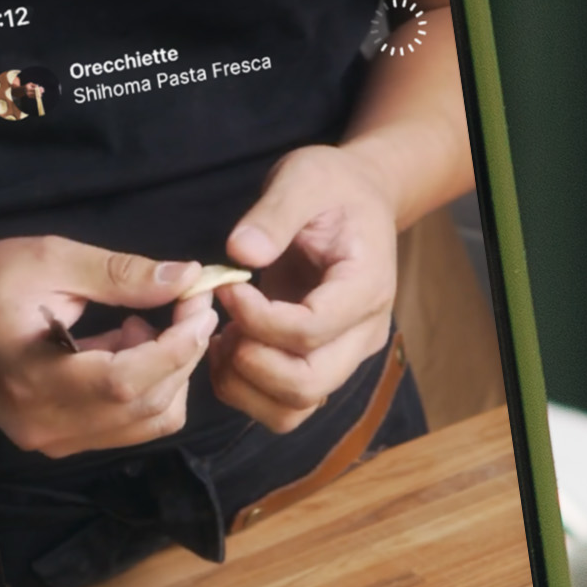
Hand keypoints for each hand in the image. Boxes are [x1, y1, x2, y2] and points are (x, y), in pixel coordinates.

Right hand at [0, 235, 221, 455]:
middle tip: (192, 307)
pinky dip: (148, 390)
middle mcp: (43, 421)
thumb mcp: (50, 260)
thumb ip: (122, 274)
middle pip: (144, 403)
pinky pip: (128, 427)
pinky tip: (129, 348)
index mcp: (31, 375)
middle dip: (183, 353)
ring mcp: (50, 438)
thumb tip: (186, 277)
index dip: (177, 347)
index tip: (200, 307)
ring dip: (168, 372)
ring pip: (146, 421)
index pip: (126, 380)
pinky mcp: (59, 439)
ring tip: (145, 325)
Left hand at [203, 143, 402, 430]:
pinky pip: (283, 403)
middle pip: (307, 386)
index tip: (227, 288)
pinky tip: (228, 346)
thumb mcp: (304, 179)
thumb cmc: (333, 186)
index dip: (258, 319)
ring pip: (294, 408)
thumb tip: (240, 252)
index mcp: (366, 288)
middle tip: (221, 324)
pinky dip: (245, 387)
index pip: (310, 331)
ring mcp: (344, 355)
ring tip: (221, 338)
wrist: (359, 200)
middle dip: (250, 363)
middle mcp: (362, 335)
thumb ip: (274, 214)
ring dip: (244, 384)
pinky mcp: (321, 363)